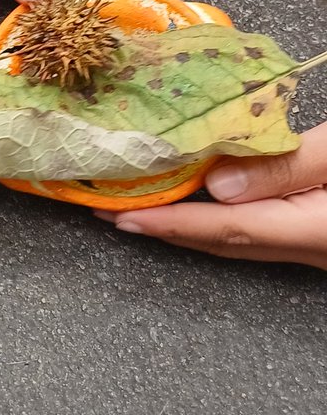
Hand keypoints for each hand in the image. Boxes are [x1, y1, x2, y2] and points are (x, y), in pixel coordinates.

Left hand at [95, 124, 326, 268]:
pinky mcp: (319, 233)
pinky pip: (257, 230)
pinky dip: (218, 219)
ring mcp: (315, 245)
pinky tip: (202, 202)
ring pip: (239, 239)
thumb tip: (217, 185)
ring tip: (140, 206)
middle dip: (163, 228)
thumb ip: (286, 166)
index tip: (121, 215)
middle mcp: (309, 248)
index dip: (169, 223)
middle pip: (223, 241)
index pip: (225, 227)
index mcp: (312, 230)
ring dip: (187, 226)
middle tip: (108, 210)